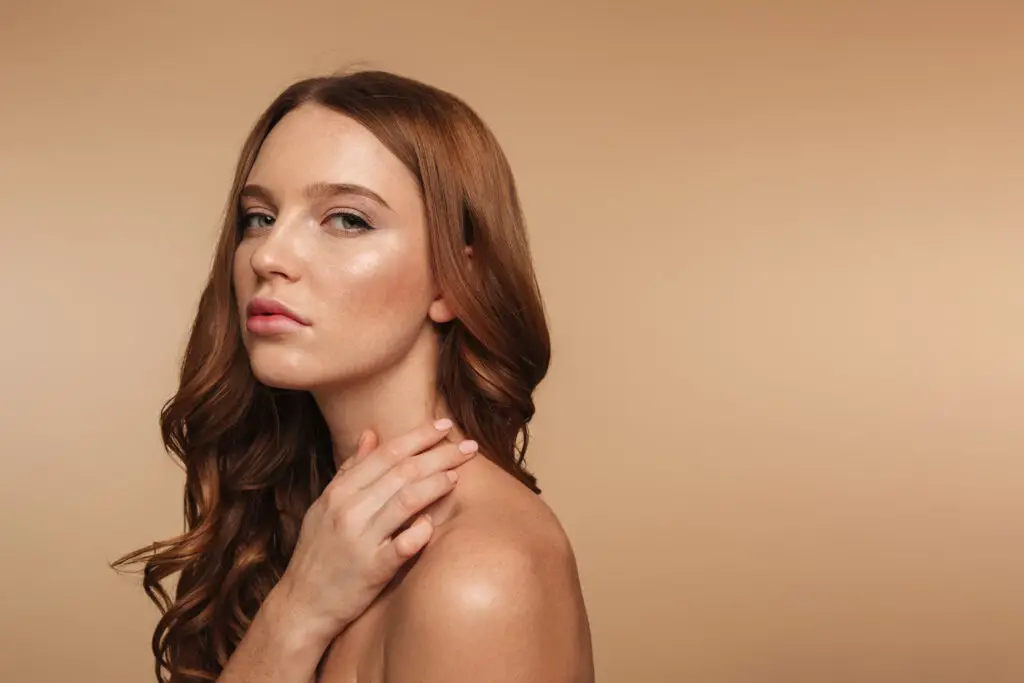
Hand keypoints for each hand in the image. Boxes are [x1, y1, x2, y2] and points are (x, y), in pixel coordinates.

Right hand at [272, 419, 476, 645]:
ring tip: (456, 477)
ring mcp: (361, 539)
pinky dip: (421, 531)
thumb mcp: (325, 505)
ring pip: (407, 500)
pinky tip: (432, 523)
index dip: (419, 436)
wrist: (302, 603)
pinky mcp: (372, 569)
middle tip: (469, 447)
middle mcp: (349, 509)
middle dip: (439, 455)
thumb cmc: (318, 551)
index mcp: (340, 491)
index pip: (386, 453)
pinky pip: (403, 545)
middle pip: (403, 471)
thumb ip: (350, 469)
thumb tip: (371, 434)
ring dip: (436, 484)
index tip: (445, 425)